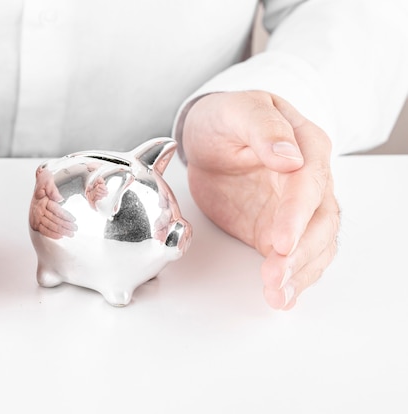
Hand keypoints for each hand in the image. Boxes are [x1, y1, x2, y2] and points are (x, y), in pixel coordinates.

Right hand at [29, 167, 76, 238]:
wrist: (39, 183)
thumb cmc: (44, 181)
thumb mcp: (47, 180)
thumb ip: (52, 189)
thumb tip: (58, 198)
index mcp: (42, 201)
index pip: (56, 210)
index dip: (65, 216)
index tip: (74, 219)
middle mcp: (38, 210)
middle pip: (54, 220)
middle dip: (66, 226)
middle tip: (75, 228)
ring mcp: (36, 217)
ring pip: (50, 226)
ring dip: (61, 231)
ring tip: (71, 233)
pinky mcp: (35, 223)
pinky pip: (43, 231)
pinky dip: (51, 234)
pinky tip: (60, 236)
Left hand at [182, 91, 339, 309]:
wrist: (208, 139)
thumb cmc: (225, 119)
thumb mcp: (238, 111)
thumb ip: (263, 129)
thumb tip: (289, 157)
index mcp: (307, 146)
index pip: (310, 185)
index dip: (297, 215)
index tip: (279, 241)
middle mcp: (310, 181)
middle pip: (320, 222)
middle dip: (300, 254)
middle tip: (275, 276)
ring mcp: (296, 209)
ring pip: (315, 246)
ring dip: (299, 273)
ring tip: (277, 294)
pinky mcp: (279, 230)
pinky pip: (295, 258)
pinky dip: (292, 279)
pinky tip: (282, 298)